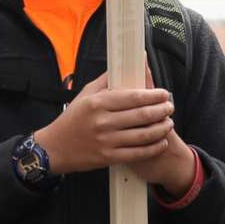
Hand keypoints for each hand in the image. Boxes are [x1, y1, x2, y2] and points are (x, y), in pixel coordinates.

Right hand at [33, 72, 175, 176]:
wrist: (54, 148)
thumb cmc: (71, 119)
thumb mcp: (84, 95)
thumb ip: (104, 81)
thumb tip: (122, 65)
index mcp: (98, 103)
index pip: (133, 97)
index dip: (153, 95)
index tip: (164, 93)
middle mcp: (103, 121)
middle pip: (141, 115)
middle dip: (161, 110)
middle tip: (170, 107)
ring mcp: (106, 141)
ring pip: (143, 135)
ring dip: (161, 129)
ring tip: (169, 123)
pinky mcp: (108, 157)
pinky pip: (137, 153)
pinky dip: (153, 148)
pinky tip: (161, 142)